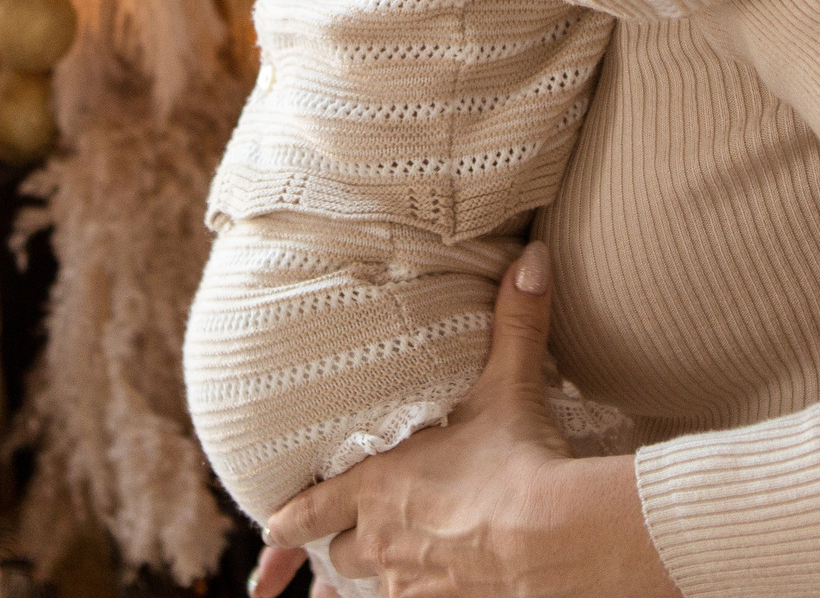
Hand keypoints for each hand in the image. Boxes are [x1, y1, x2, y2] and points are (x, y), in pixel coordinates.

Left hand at [259, 243, 677, 597]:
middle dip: (345, 549)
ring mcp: (411, 583)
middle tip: (344, 547)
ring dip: (379, 583)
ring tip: (387, 581)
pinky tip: (436, 593)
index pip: (315, 506)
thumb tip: (534, 255)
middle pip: (343, 554)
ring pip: (373, 591)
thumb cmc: (516, 458)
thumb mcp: (511, 383)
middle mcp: (383, 538)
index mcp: (380, 483)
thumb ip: (517, 320)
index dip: (291, 518)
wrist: (549, 534)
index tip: (270, 527)